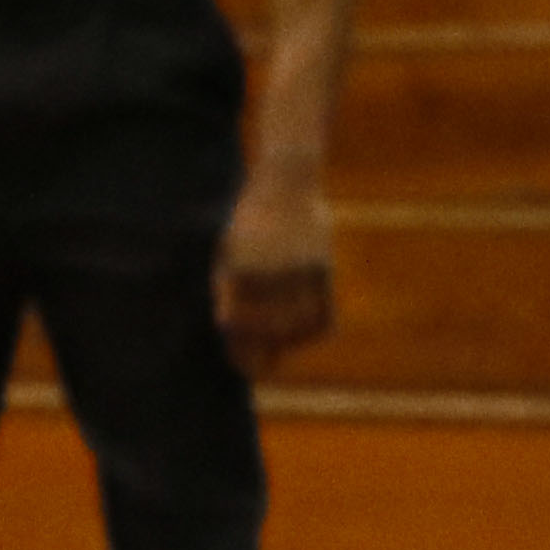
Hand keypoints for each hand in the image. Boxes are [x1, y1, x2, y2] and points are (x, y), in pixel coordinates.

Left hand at [218, 171, 335, 375]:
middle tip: (256, 368)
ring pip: (297, 323)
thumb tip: (231, 329)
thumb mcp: (227, 250)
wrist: (285, 182)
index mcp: (239, 266)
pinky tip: (300, 335)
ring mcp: (299, 268)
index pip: (237, 321)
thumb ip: (229, 288)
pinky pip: (323, 310)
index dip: (239, 349)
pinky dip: (312, 330)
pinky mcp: (321, 265)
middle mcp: (269, 270)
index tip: (239, 367)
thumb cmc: (247, 220)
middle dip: (261, 351)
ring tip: (276, 352)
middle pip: (268, 328)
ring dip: (286, 344)